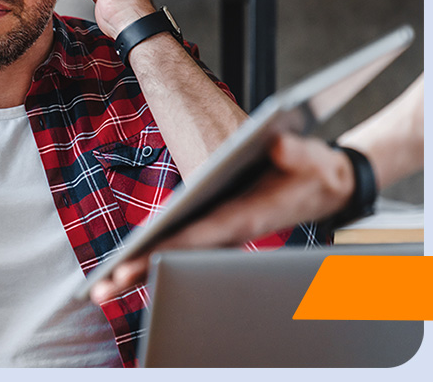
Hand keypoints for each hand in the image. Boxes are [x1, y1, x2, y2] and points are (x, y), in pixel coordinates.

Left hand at [89, 133, 354, 303]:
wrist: (331, 187)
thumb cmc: (319, 174)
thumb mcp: (315, 158)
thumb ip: (297, 152)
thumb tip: (276, 144)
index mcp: (249, 215)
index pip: (202, 235)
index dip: (168, 249)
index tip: (136, 261)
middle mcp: (232, 229)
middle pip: (180, 252)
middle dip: (141, 269)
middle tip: (102, 288)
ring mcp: (224, 231)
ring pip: (179, 253)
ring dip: (144, 267)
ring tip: (105, 284)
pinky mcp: (221, 226)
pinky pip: (184, 245)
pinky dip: (159, 255)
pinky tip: (132, 263)